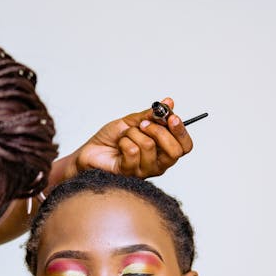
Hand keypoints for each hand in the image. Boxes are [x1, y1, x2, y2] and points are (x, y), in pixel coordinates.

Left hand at [74, 97, 193, 178]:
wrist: (91, 150)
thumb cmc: (112, 139)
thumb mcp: (133, 121)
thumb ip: (152, 115)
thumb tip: (169, 102)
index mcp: (163, 151)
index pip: (185, 146)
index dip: (181, 132)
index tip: (172, 117)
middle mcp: (158, 164)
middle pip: (174, 151)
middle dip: (158, 131)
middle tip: (143, 124)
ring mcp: (144, 171)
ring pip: (150, 146)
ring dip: (134, 133)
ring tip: (125, 135)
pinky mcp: (130, 173)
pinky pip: (133, 151)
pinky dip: (124, 141)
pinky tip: (119, 145)